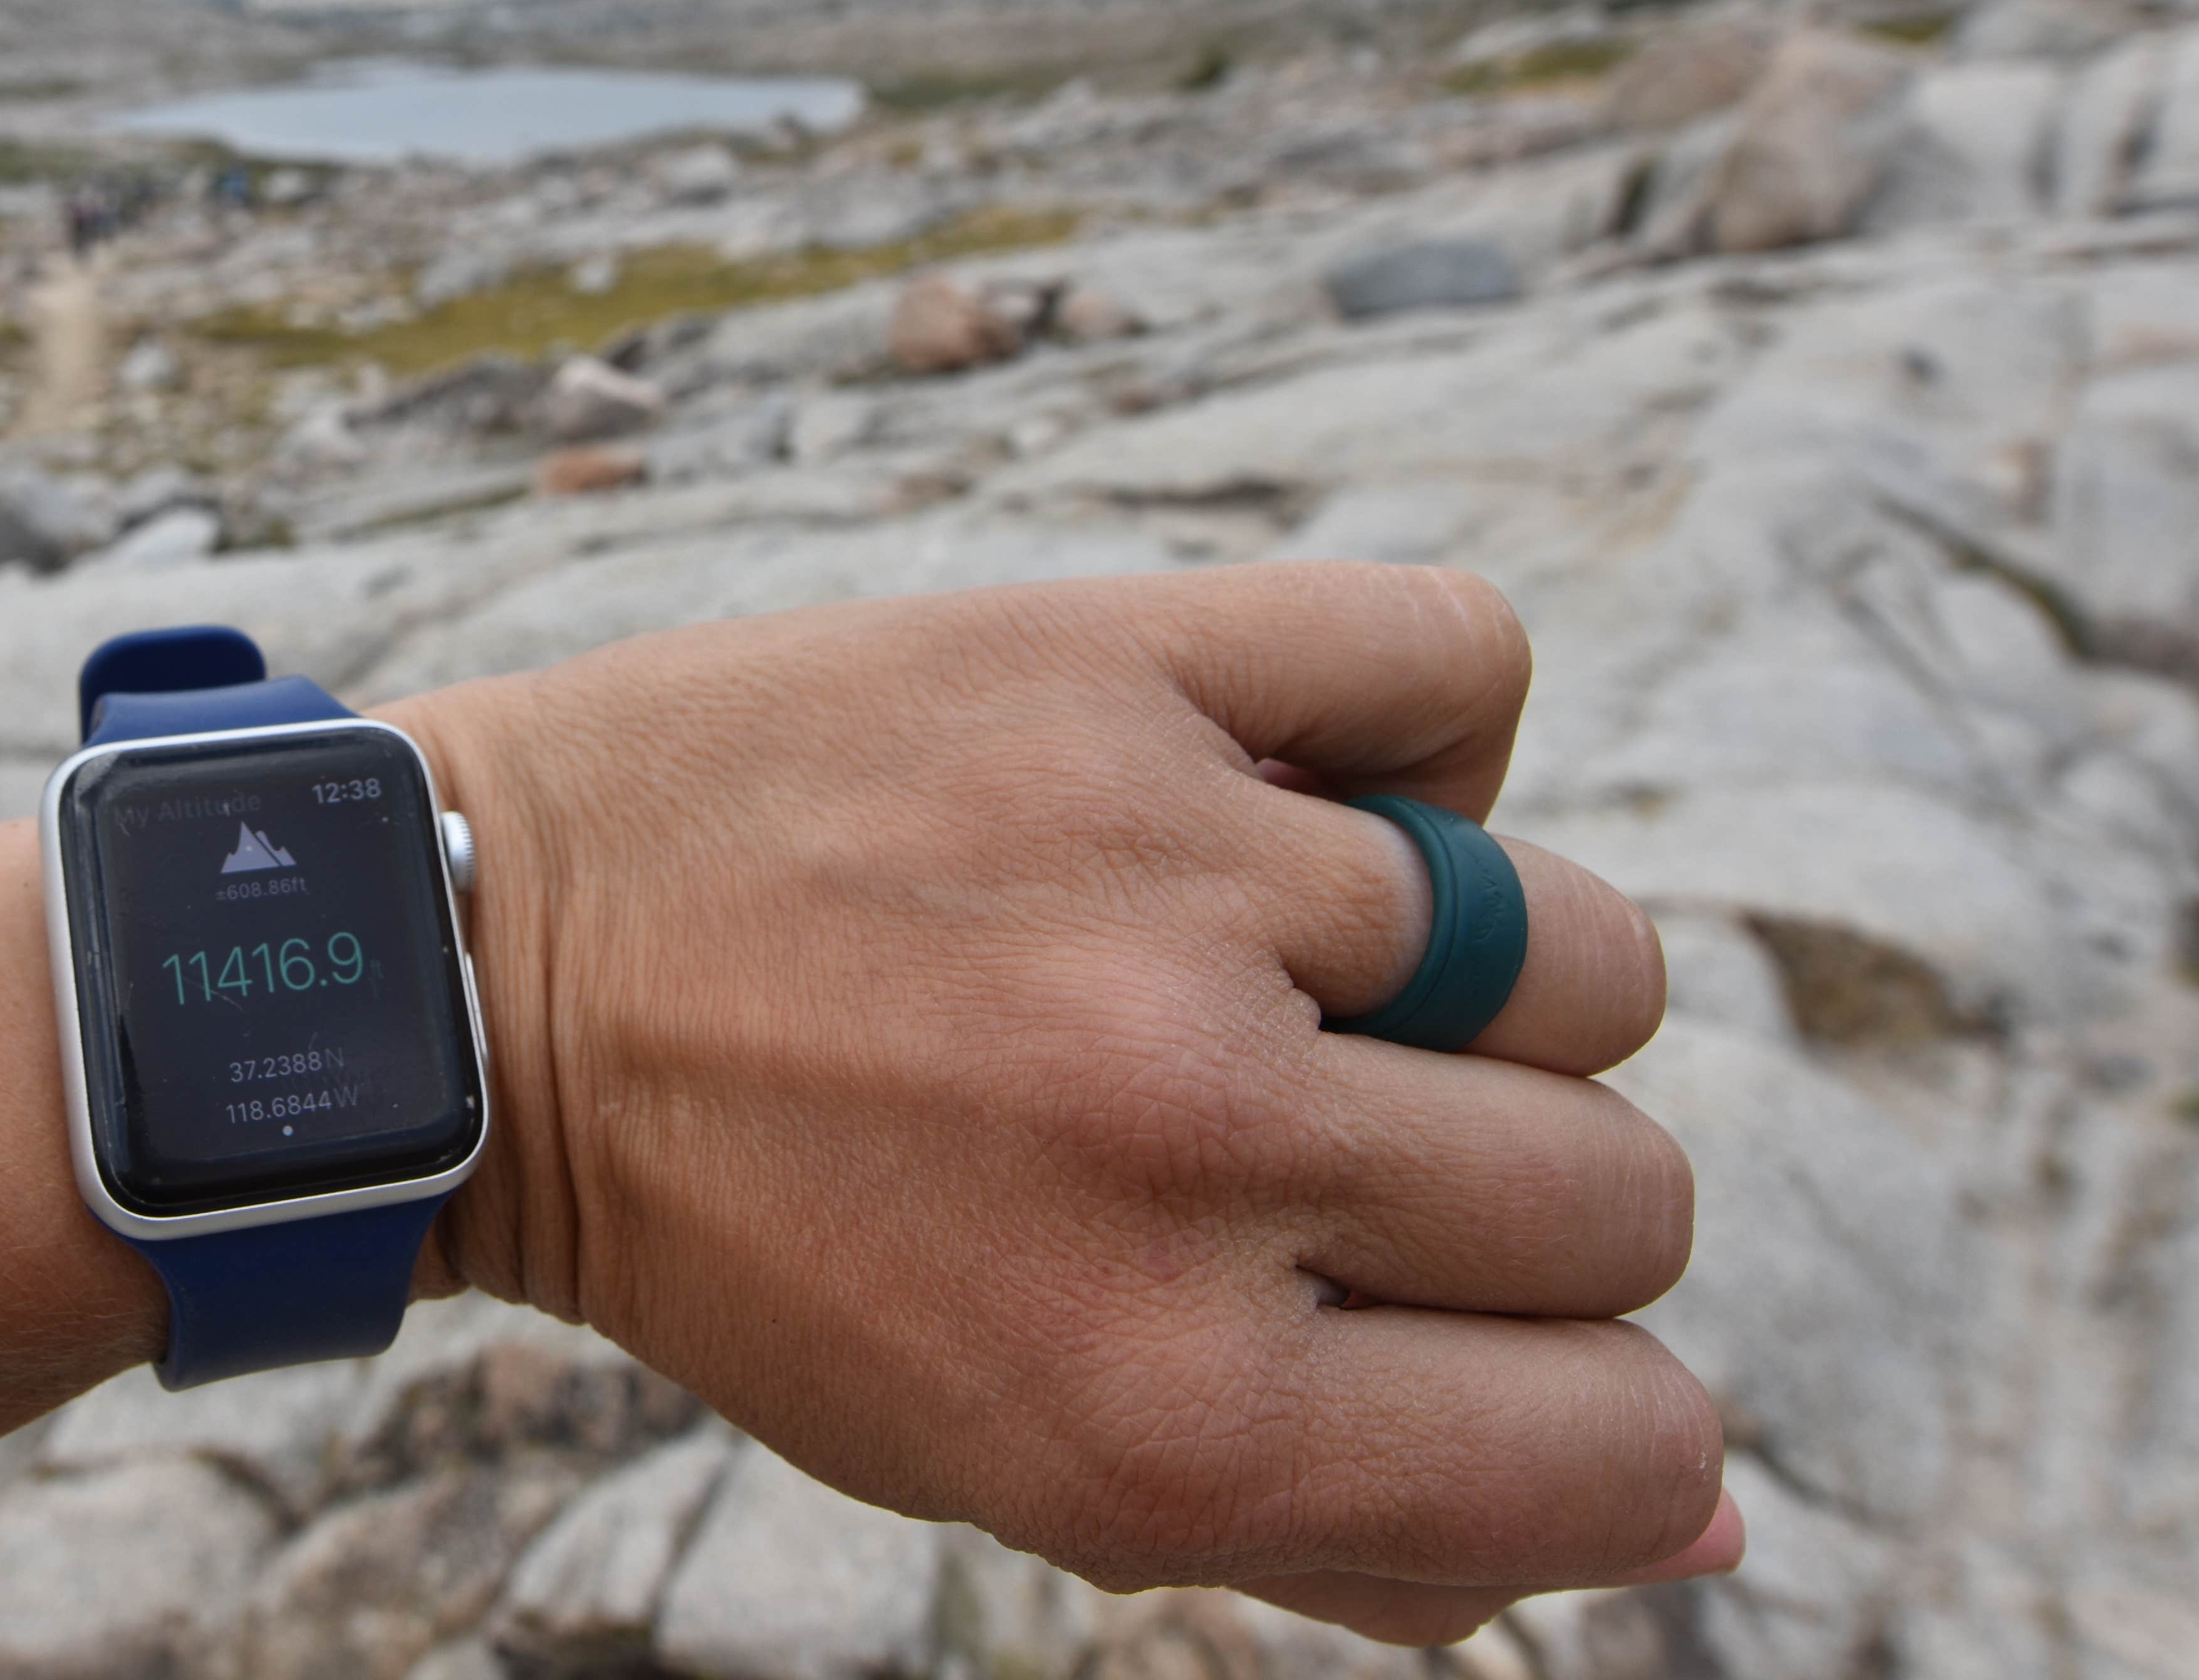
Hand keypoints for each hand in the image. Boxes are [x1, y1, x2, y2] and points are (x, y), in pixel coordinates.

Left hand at [389, 561, 1731, 1648]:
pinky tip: (1266, 786)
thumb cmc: (777, 1241)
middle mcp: (1193, 1148)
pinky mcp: (1111, 663)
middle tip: (1289, 1134)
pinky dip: (1411, 726)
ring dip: (1452, 974)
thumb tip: (1707, 1514)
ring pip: (1581, 950)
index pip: (1630, 1442)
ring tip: (1249, 956)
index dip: (1581, 1404)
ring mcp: (1167, 882)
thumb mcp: (1032, 1465)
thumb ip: (1366, 1535)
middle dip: (1489, 1189)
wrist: (491, 970)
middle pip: (1622, 1192)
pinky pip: (1456, 664)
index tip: (1453, 1335)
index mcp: (1171, 1413)